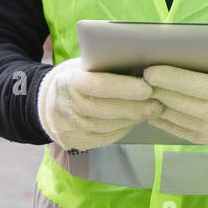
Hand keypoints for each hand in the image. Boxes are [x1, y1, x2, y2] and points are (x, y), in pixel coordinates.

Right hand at [37, 57, 163, 151]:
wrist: (49, 102)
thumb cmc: (78, 77)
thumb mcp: (85, 65)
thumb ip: (106, 67)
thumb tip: (143, 66)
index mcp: (67, 81)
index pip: (98, 85)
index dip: (124, 88)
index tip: (148, 87)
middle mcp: (64, 107)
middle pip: (105, 109)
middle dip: (135, 107)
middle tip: (158, 103)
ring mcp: (67, 128)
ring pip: (106, 126)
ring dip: (132, 119)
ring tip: (151, 111)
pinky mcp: (74, 143)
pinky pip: (104, 138)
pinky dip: (123, 130)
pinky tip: (134, 121)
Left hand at [143, 46, 207, 153]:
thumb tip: (205, 45)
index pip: (202, 88)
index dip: (174, 79)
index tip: (150, 70)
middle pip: (186, 105)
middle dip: (159, 90)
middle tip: (138, 76)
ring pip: (181, 120)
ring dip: (158, 105)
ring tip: (142, 90)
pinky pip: (184, 133)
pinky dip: (166, 121)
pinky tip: (154, 108)